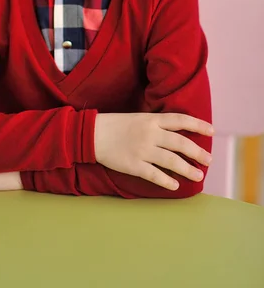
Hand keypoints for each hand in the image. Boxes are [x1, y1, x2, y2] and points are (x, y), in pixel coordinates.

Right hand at [94, 112, 212, 190]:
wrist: (92, 134)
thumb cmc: (115, 125)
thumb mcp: (137, 118)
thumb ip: (155, 125)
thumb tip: (175, 134)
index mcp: (151, 119)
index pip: (180, 120)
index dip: (197, 125)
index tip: (211, 131)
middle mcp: (150, 134)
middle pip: (180, 143)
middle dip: (197, 152)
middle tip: (209, 160)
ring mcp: (142, 150)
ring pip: (172, 161)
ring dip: (188, 169)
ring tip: (198, 176)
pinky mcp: (134, 165)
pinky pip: (155, 175)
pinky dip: (167, 181)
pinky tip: (176, 185)